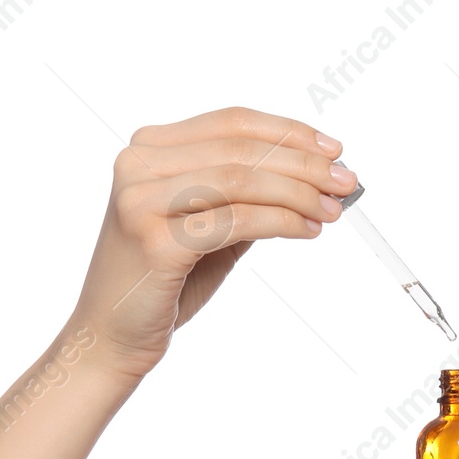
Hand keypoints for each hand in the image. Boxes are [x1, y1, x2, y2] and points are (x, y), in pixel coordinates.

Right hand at [68, 106, 355, 384]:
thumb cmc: (165, 281)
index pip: (231, 122)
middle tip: (346, 182)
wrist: (112, 335)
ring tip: (332, 210)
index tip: (333, 149)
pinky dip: (281, 221)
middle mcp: (138, 165)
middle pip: (240, 149)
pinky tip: (306, 230)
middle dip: (304, 164)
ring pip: (240, 180)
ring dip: (298, 193)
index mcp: (148, 149)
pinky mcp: (154, 240)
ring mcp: (141, 200)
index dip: (288, 132)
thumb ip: (249, 196)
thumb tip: (318, 176)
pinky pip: (235, 221)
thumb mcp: (209, 225)